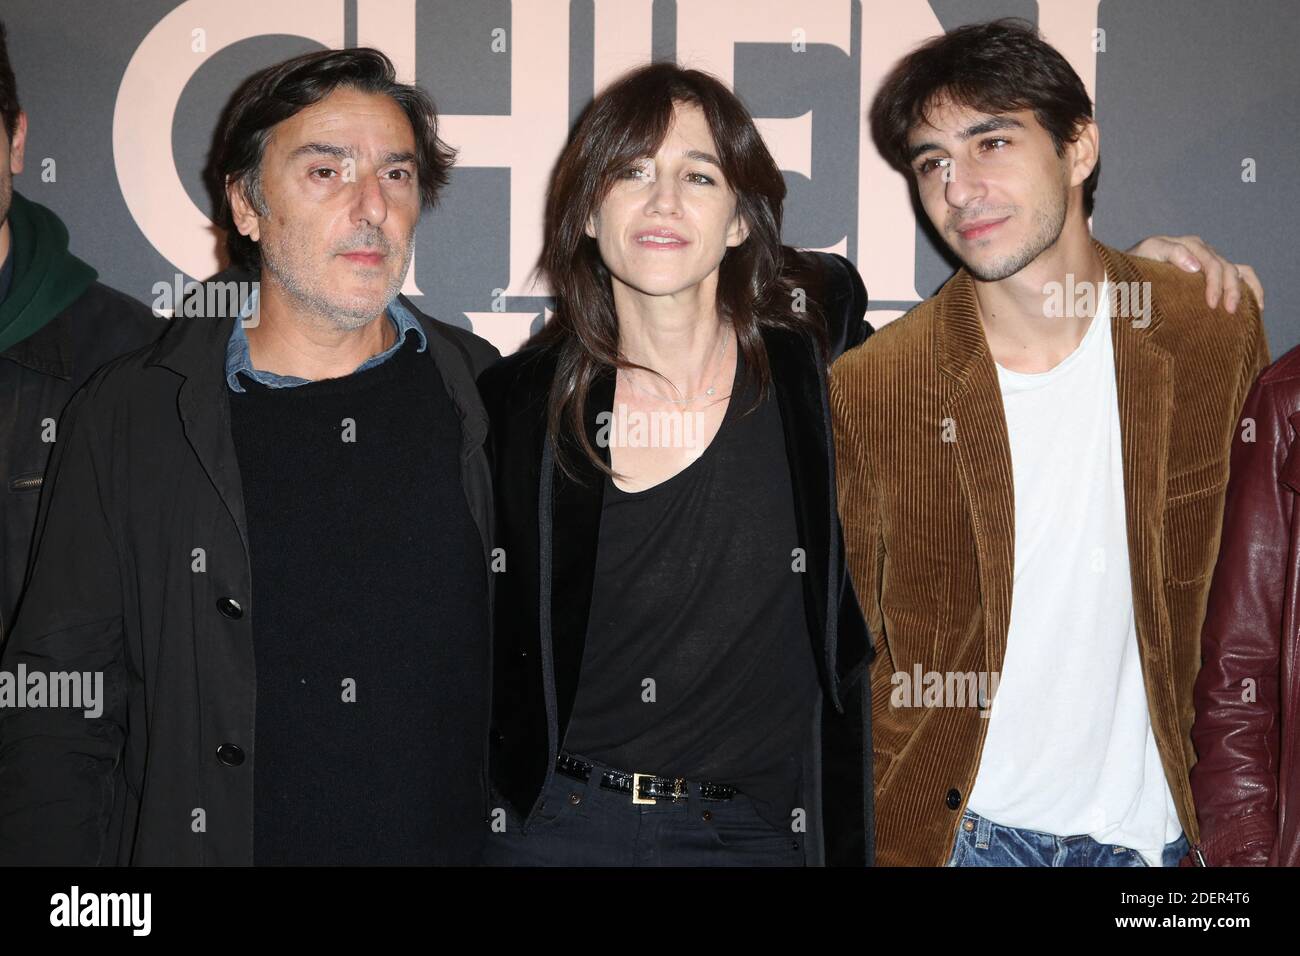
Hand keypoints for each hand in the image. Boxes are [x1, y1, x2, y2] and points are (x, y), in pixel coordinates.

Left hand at [1127, 234, 1263, 313]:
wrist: (1130, 271)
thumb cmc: (1137, 263)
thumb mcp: (1149, 252)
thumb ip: (1170, 253)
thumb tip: (1195, 266)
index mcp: (1190, 245)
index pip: (1211, 264)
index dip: (1215, 284)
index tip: (1212, 304)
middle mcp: (1203, 251)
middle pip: (1227, 268)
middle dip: (1231, 290)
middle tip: (1228, 312)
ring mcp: (1211, 260)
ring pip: (1237, 271)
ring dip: (1244, 290)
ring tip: (1246, 310)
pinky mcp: (1214, 272)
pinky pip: (1241, 274)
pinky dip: (1252, 287)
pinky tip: (1256, 305)